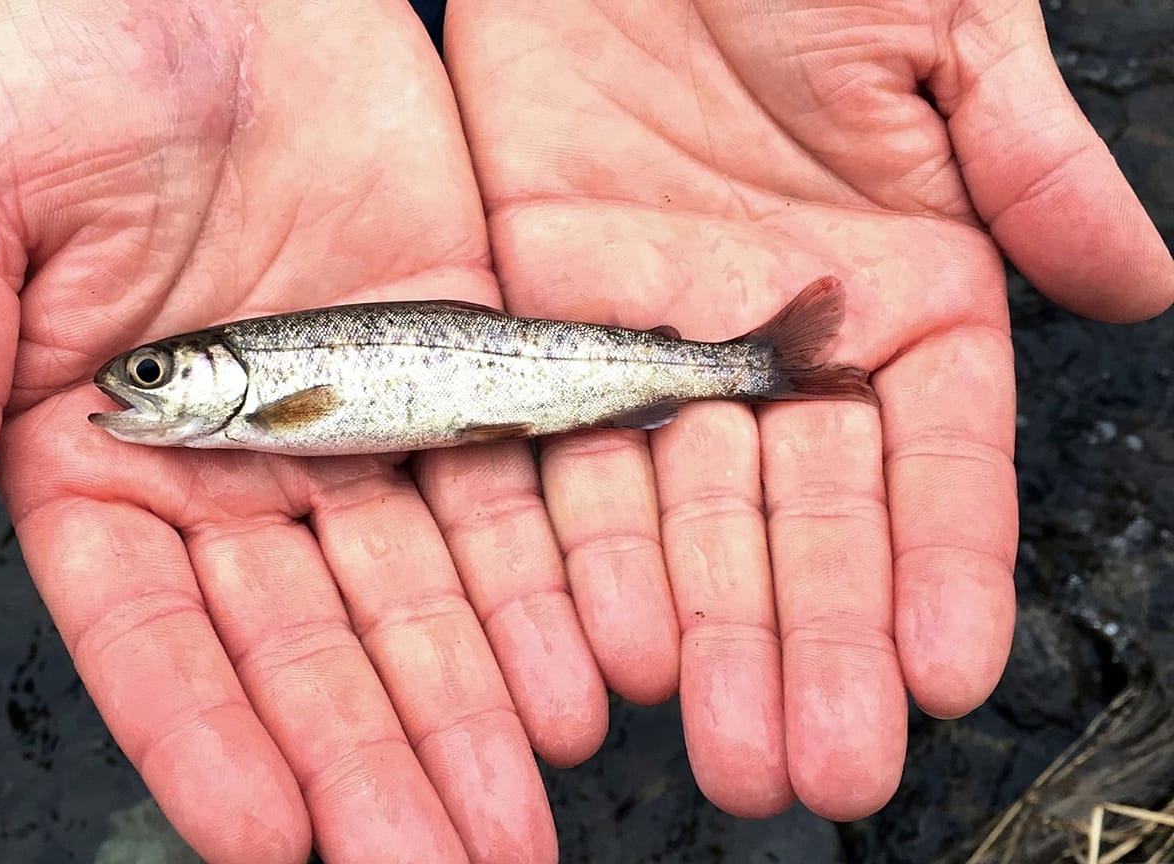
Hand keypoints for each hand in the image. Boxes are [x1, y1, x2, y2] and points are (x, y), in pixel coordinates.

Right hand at [0, 2, 608, 860]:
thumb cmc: (81, 54)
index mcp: (97, 457)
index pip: (148, 632)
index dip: (204, 735)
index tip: (269, 840)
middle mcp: (230, 474)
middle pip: (302, 647)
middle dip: (367, 762)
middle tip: (433, 863)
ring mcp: (348, 435)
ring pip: (415, 602)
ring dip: (465, 715)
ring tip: (515, 819)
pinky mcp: (450, 378)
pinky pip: (502, 499)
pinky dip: (539, 591)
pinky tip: (580, 679)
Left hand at [444, 0, 1173, 819]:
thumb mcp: (946, 29)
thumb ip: (1029, 159)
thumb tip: (1139, 283)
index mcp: (907, 296)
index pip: (932, 463)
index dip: (939, 569)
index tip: (947, 672)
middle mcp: (784, 349)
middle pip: (803, 524)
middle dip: (811, 643)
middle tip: (817, 763)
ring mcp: (659, 349)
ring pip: (684, 517)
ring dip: (701, 634)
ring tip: (720, 742)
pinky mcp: (544, 330)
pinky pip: (560, 454)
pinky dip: (579, 549)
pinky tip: (601, 642)